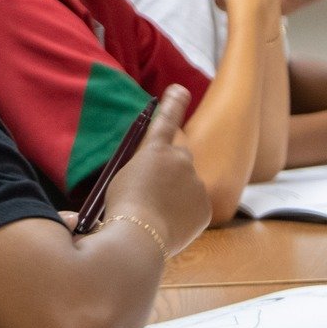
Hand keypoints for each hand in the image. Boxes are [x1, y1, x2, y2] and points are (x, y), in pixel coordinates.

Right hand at [102, 85, 210, 254]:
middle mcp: (181, 159)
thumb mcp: (122, 178)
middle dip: (170, 171)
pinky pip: (193, 207)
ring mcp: (196, 183)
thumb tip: (151, 172)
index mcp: (155, 150)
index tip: (180, 90)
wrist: (138, 237)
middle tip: (153, 192)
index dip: (174, 103)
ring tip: (155, 215)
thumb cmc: (121, 209)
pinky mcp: (205, 206)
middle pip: (179, 159)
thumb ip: (142, 169)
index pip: (167, 119)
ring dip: (175, 196)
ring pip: (186, 186)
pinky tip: (167, 225)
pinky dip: (183, 214)